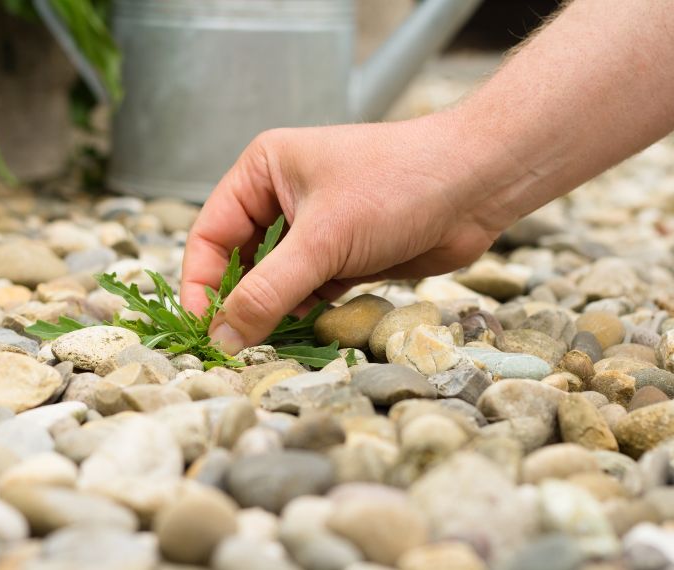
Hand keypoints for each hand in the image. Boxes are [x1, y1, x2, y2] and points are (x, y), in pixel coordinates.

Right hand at [180, 111, 510, 353]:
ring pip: (274, 283)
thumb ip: (269, 292)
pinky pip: (306, 293)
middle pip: (239, 263)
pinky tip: (308, 332)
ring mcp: (313, 230)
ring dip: (273, 313)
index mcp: (261, 172)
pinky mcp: (342, 257)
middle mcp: (281, 198)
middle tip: (236, 348)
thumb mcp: (324, 240)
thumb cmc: (398, 186)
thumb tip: (223, 337)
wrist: (478, 184)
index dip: (202, 284)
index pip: (210, 235)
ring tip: (272, 344)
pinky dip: (304, 315)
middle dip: (239, 303)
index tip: (204, 330)